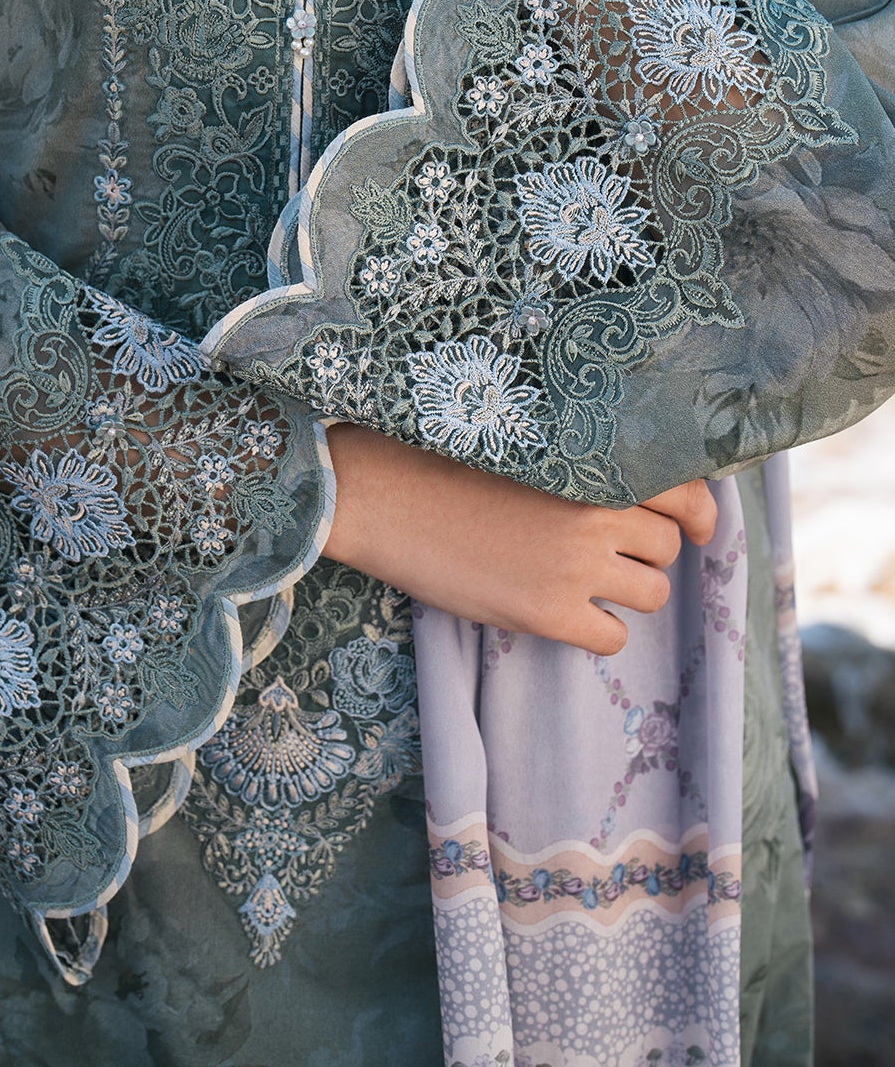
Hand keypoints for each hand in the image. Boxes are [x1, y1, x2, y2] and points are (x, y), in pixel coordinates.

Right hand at [323, 423, 716, 656]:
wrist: (387, 497)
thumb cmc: (448, 463)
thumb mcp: (530, 448)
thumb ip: (587, 461)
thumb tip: (644, 493)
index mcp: (595, 463)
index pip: (686, 492)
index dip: (698, 514)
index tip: (694, 527)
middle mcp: (597, 513)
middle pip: (667, 547)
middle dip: (644, 553)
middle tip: (603, 552)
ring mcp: (576, 566)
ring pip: (652, 594)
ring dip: (626, 592)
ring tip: (579, 581)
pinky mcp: (550, 613)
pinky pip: (613, 637)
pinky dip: (597, 630)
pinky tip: (561, 611)